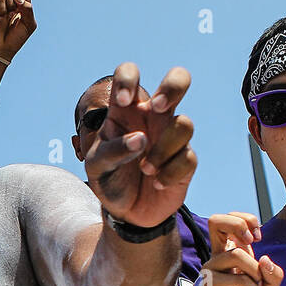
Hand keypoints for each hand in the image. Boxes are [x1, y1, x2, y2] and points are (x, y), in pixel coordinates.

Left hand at [86, 64, 195, 227]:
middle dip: (173, 86)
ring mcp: (172, 137)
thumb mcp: (97, 166)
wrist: (125, 212)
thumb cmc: (109, 178)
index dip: (129, 79)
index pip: (129, 74)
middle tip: (158, 107)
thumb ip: (113, 150)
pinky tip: (157, 183)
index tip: (123, 101)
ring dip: (163, 148)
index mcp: (126, 111)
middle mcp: (153, 118)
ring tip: (145, 169)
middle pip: (178, 79)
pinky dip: (170, 172)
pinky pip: (188, 156)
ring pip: (185, 123)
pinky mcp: (186, 160)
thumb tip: (141, 139)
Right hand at [195, 212, 282, 285]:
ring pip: (235, 253)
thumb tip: (265, 259)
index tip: (258, 237)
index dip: (245, 219)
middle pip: (216, 221)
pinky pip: (237, 280)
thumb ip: (273, 275)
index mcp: (230, 253)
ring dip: (255, 272)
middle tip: (254, 242)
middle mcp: (218, 258)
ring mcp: (211, 271)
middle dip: (240, 225)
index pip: (228, 220)